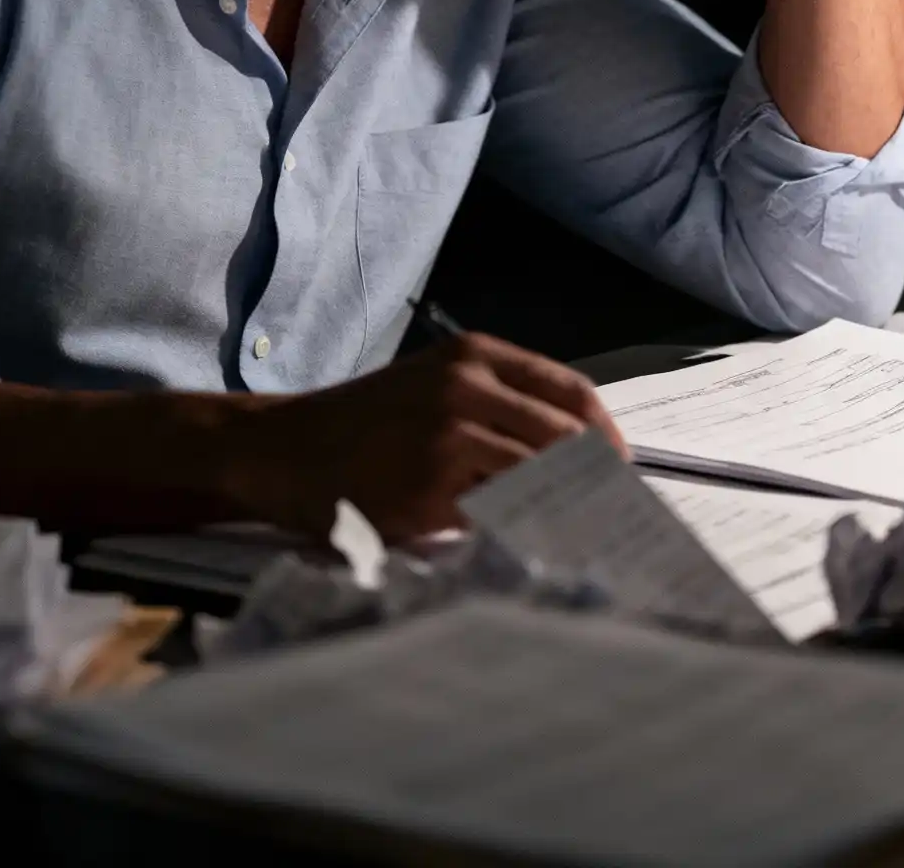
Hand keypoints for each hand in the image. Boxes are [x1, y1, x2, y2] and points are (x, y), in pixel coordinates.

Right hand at [226, 332, 626, 539]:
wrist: (283, 448)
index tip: (620, 471)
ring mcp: (449, 436)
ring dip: (564, 509)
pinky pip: (497, 514)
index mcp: (476, 356)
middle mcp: (468, 387)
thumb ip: (499, 408)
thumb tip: (577, 459)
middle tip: (611, 515)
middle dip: (596, 481)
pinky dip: (520, 530)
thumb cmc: (366, 424)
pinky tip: (527, 545)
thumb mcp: (434, 387)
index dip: (606, 438)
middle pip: (568, 439)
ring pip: (538, 478)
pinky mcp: (429, 487)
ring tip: (578, 535)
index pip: (573, 394)